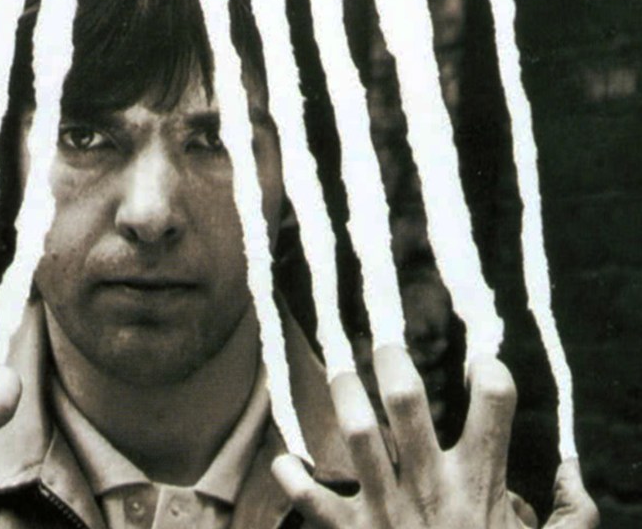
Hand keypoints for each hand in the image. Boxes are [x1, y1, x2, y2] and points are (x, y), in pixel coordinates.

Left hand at [272, 346, 598, 527]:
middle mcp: (430, 487)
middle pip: (407, 403)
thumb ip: (571, 515)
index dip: (490, 373)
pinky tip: (283, 461)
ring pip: (358, 435)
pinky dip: (293, 481)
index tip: (481, 361)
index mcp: (479, 484)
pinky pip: (314, 502)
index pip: (493, 407)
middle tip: (384, 343)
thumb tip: (573, 470)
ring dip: (345, 396)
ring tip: (340, 372)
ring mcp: (387, 509)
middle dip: (393, 362)